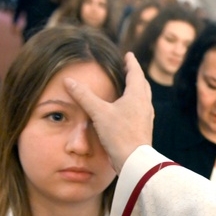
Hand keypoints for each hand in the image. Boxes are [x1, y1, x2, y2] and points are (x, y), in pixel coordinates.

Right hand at [64, 52, 153, 172]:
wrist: (134, 160)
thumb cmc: (119, 134)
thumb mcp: (99, 113)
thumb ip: (84, 96)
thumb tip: (68, 80)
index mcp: (137, 96)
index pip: (136, 73)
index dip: (131, 63)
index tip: (129, 55)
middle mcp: (145, 105)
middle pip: (142, 85)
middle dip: (136, 75)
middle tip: (130, 68)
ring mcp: (146, 118)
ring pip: (143, 98)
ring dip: (137, 90)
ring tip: (129, 87)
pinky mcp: (144, 129)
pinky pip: (141, 111)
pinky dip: (135, 104)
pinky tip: (128, 111)